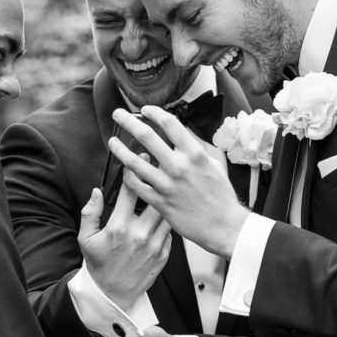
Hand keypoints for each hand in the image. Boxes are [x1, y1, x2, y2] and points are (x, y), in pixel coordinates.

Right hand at [78, 181, 171, 309]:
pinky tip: (164, 217)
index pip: (130, 191)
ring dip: (165, 202)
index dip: (136, 171)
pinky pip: (170, 231)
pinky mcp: (164, 254)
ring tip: (166, 191)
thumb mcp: (86, 239)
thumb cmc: (99, 266)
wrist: (112, 295)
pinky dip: (167, 222)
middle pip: (155, 198)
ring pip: (166, 213)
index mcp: (119, 227)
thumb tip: (97, 192)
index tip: (140, 159)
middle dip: (158, 182)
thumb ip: (90, 213)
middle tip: (160, 169)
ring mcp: (154, 245)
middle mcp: (139, 234)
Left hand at [109, 107, 249, 256]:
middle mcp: (179, 166)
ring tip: (112, 142)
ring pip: (134, 161)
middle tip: (118, 115)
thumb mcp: (216, 165)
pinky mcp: (159, 202)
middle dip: (128, 121)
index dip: (154, 112)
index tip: (145, 110)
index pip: (170, 123)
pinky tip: (124, 171)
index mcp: (194, 154)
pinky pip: (135, 185)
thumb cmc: (221, 196)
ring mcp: (167, 184)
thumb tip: (186, 139)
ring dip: (119, 149)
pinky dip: (127, 176)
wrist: (223, 225)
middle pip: (146, 136)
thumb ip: (199, 150)